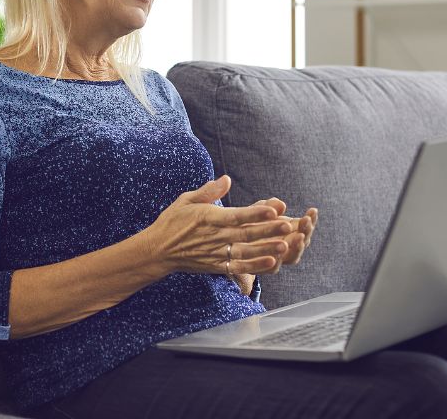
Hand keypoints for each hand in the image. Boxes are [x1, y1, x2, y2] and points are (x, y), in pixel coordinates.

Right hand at [144, 175, 294, 276]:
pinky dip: (255, 267)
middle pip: (246, 234)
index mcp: (209, 218)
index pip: (237, 215)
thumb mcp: (186, 200)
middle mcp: (215, 237)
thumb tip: (227, 179)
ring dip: (266, 249)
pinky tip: (272, 264)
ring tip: (285, 245)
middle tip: (289, 225)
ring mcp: (216, 253)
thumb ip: (209, 191)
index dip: (256, 213)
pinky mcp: (216, 266)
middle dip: (268, 230)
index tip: (274, 209)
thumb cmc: (172, 222)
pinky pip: (238, 268)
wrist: (157, 251)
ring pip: (246, 252)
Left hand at [245, 199, 317, 273]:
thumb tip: (281, 204)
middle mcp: (286, 245)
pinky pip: (273, 268)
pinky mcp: (263, 268)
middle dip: (306, 231)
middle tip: (306, 221)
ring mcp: (277, 258)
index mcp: (289, 230)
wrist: (228, 240)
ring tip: (298, 237)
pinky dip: (277, 261)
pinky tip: (277, 254)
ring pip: (292, 257)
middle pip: (302, 241)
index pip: (305, 226)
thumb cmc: (246, 221)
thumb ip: (268, 207)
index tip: (312, 210)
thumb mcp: (256, 210)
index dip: (311, 219)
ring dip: (297, 247)